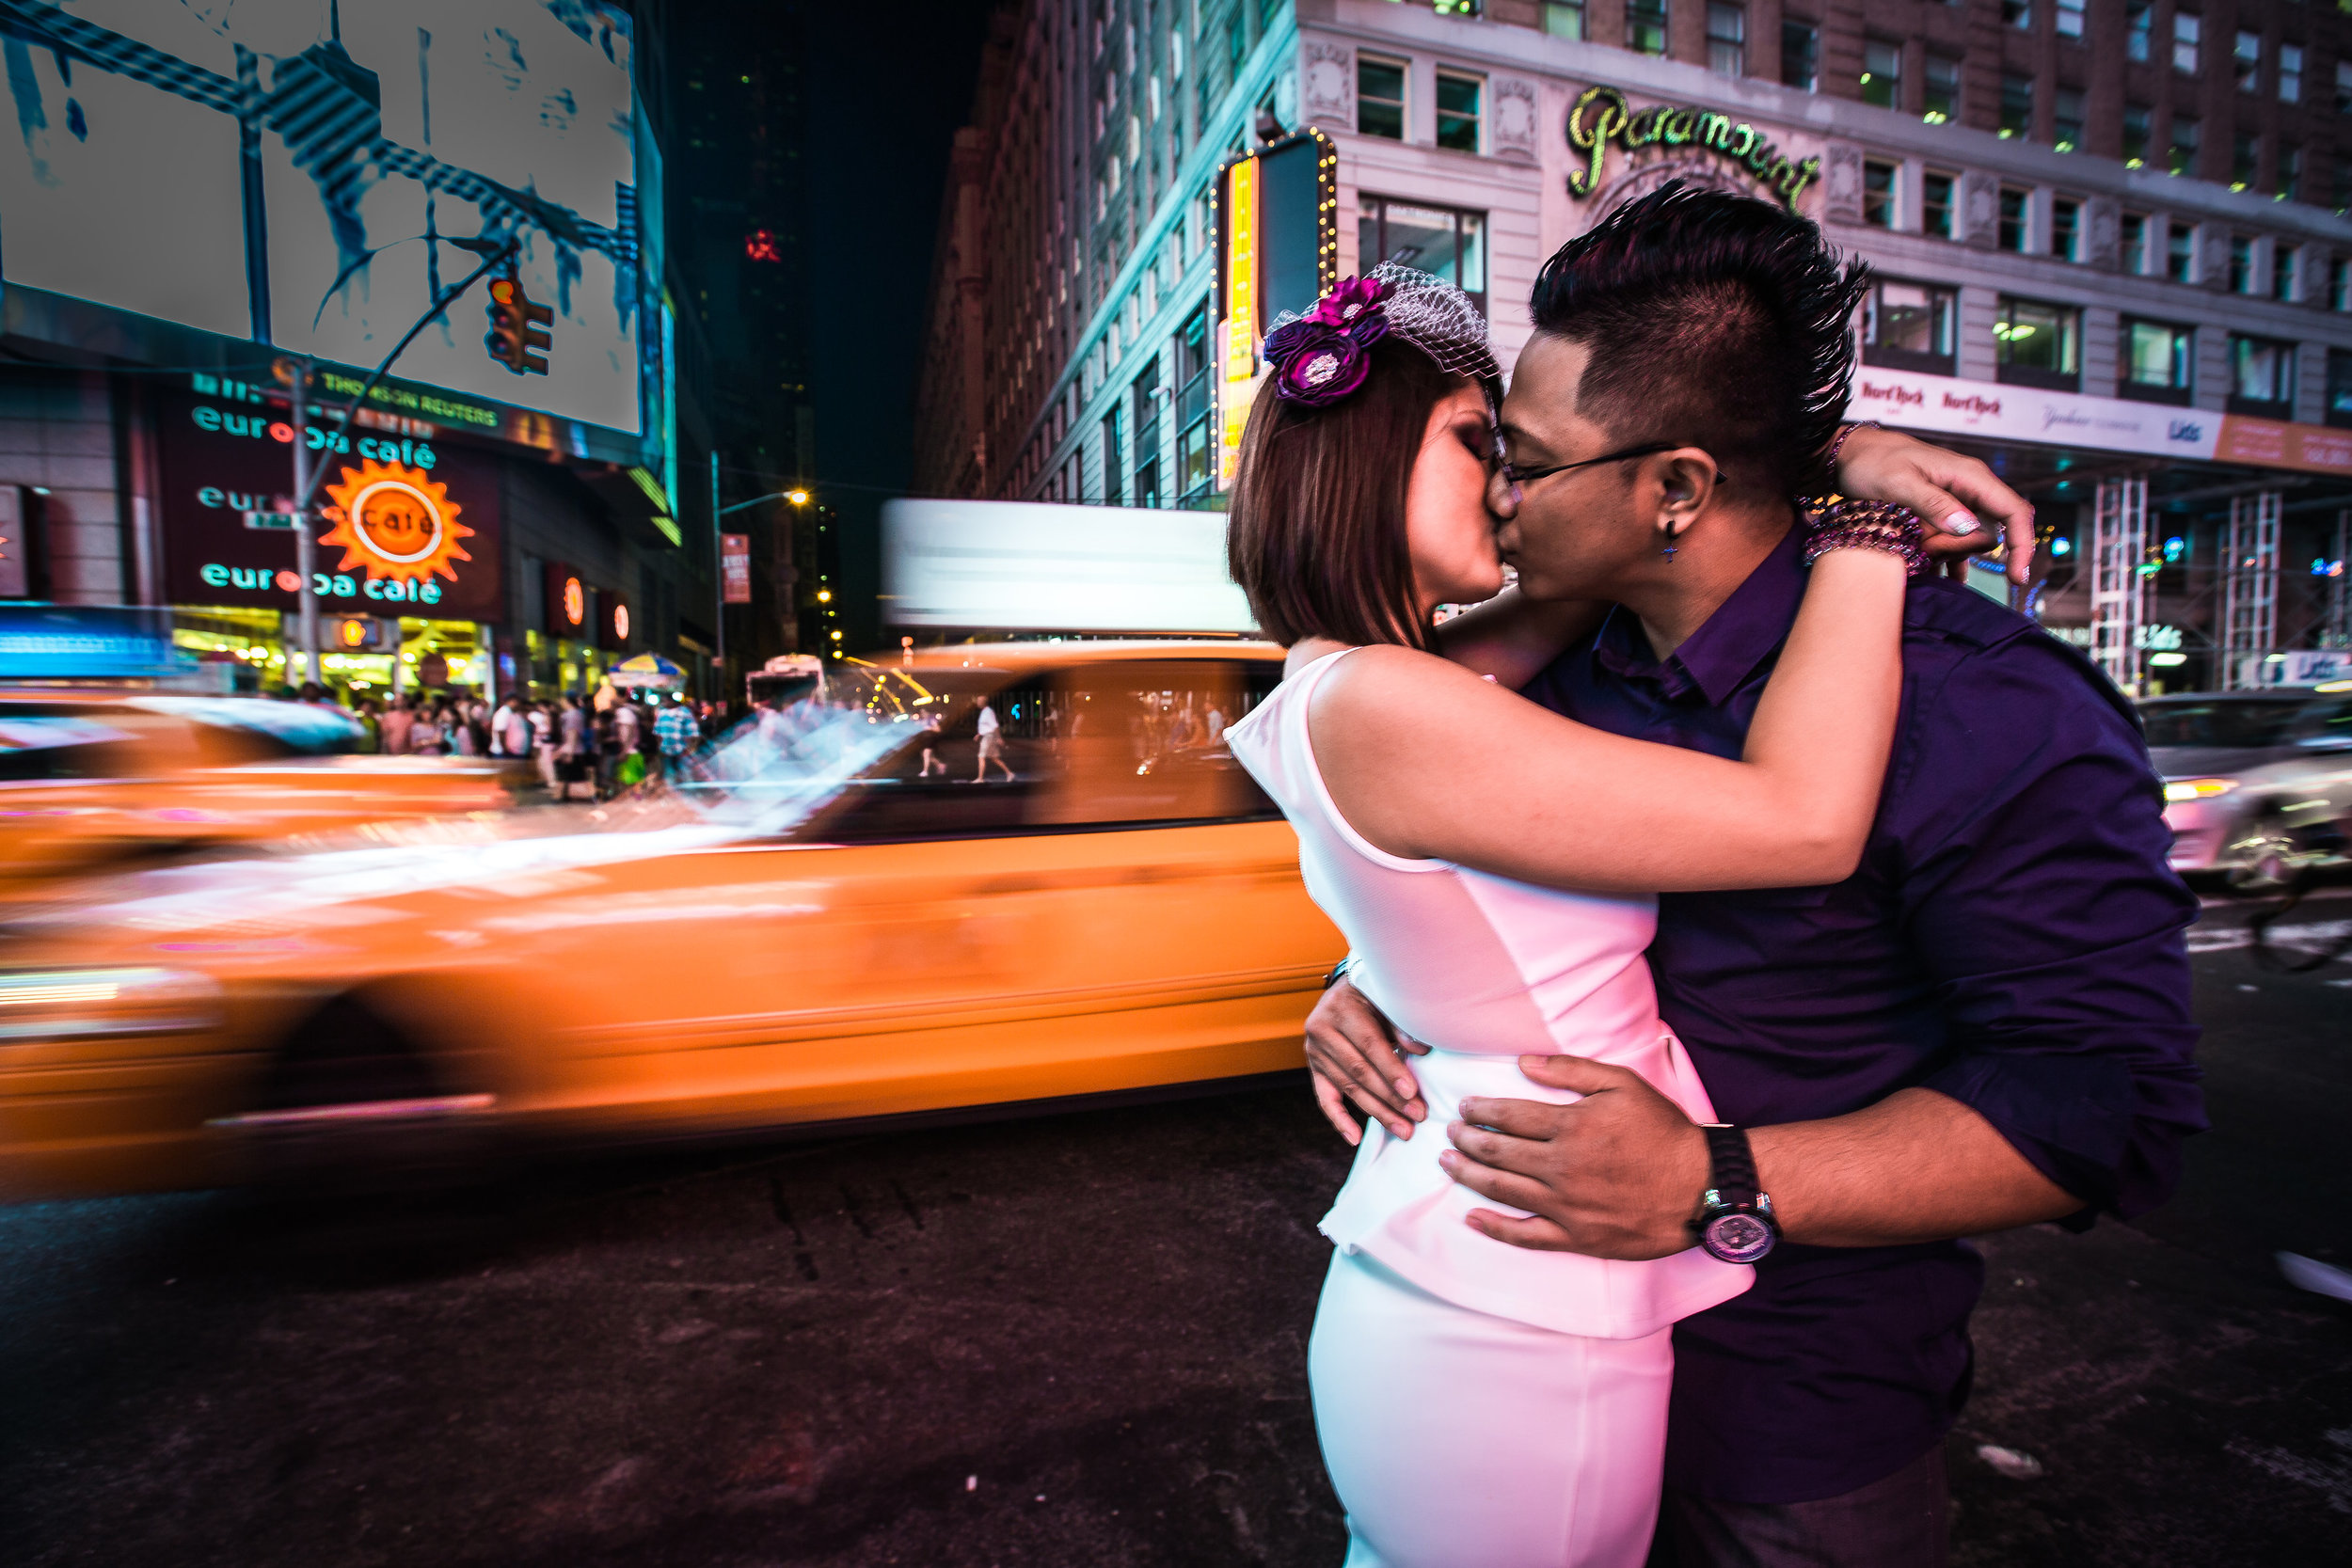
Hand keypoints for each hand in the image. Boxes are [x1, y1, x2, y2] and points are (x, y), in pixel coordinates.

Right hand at [1304, 976, 1430, 1144]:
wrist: (1346, 992)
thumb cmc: (1374, 996)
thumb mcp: (1387, 1000)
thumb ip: (1401, 1024)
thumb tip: (1421, 1050)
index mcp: (1341, 1008)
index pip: (1368, 1044)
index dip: (1390, 1069)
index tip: (1412, 1092)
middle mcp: (1321, 1030)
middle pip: (1359, 1071)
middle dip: (1390, 1097)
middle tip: (1417, 1116)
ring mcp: (1315, 1052)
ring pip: (1348, 1088)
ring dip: (1377, 1112)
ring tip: (1404, 1129)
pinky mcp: (1315, 1069)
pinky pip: (1325, 1099)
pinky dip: (1339, 1120)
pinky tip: (1355, 1138)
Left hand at [1439, 1054, 1710, 1259]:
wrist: (1701, 1186)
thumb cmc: (1663, 1131)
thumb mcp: (1623, 1085)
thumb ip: (1571, 1071)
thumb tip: (1523, 1063)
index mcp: (1570, 1126)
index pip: (1509, 1116)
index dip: (1481, 1110)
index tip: (1465, 1107)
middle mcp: (1561, 1167)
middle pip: (1497, 1152)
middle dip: (1466, 1140)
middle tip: (1449, 1132)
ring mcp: (1566, 1206)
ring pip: (1502, 1190)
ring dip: (1467, 1175)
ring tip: (1447, 1162)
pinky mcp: (1576, 1237)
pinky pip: (1525, 1237)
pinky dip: (1494, 1228)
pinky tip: (1472, 1218)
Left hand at [1833, 427, 2036, 584]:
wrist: (1851, 454)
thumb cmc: (1872, 462)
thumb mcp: (1899, 483)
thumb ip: (1933, 504)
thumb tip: (1968, 527)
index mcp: (1970, 476)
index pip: (2014, 511)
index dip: (2022, 545)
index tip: (2016, 578)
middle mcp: (1971, 489)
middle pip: (1991, 533)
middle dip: (1964, 552)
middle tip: (1924, 549)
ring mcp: (1958, 502)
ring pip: (1971, 542)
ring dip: (1949, 555)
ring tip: (1915, 549)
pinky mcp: (1943, 514)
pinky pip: (1957, 544)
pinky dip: (1948, 561)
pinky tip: (1938, 576)